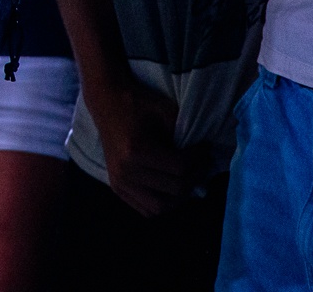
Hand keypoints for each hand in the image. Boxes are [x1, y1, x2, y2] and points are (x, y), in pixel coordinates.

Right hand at [86, 77, 200, 216]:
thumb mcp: (165, 111)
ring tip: (187, 179)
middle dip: (195, 177)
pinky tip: (170, 189)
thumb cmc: (137, 103)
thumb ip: (184, 135)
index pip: (180, 169)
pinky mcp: (116, 187)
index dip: (200, 161)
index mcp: (136, 150)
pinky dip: (162, 204)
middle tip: (201, 164)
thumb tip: (203, 159)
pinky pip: (146, 210)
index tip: (205, 150)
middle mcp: (126, 171)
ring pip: (160, 207)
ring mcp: (119, 181)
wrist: (106, 102)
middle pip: (175, 190)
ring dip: (180, 197)